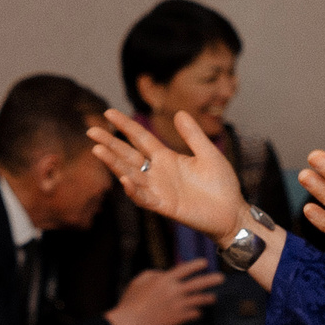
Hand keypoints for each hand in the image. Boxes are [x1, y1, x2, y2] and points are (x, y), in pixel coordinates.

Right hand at [89, 110, 243, 239]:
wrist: (232, 213)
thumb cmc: (222, 185)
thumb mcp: (209, 154)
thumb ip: (193, 135)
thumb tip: (179, 112)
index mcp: (167, 158)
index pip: (140, 139)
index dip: (125, 126)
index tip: (108, 112)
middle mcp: (158, 173)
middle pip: (128, 155)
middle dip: (110, 144)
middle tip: (91, 131)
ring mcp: (159, 189)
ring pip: (130, 175)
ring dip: (114, 164)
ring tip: (98, 151)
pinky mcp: (165, 206)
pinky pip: (144, 198)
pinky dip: (134, 190)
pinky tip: (125, 179)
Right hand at [106, 261, 220, 324]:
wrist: (130, 322)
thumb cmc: (132, 301)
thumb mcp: (139, 280)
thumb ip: (154, 273)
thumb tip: (165, 273)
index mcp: (165, 280)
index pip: (185, 269)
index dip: (196, 264)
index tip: (204, 263)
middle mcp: (174, 291)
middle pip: (198, 283)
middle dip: (211, 279)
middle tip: (221, 277)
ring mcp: (178, 305)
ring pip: (199, 300)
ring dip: (208, 298)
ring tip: (213, 298)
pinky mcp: (178, 318)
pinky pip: (193, 314)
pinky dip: (197, 313)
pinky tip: (198, 313)